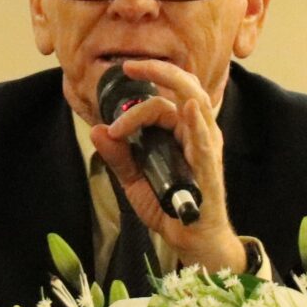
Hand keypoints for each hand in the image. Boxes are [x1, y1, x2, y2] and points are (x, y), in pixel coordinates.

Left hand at [88, 58, 243, 272]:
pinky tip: (188, 108)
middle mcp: (198, 134)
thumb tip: (97, 130)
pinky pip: (204, 143)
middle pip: (185, 89)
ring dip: (169, 86)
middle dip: (158, 71)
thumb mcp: (134, 180)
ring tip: (146, 71)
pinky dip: (196, 123)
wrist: (191, 240)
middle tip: (129, 65)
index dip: (135, 106)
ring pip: (194, 105)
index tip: (111, 125)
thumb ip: (118, 156)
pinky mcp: (209, 171)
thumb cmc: (169, 207)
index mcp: (182, 132)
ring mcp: (206, 150)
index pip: (161, 102)